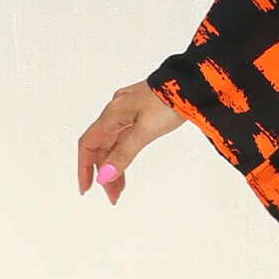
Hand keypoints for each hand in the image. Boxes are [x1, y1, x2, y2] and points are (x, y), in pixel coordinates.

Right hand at [77, 80, 182, 206]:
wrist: (193, 82)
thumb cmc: (170, 100)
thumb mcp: (146, 130)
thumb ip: (124, 153)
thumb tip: (105, 176)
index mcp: (112, 113)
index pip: (88, 144)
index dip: (84, 167)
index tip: (86, 189)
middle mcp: (117, 111)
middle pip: (102, 146)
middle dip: (104, 172)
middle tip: (113, 196)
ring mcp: (129, 110)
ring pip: (114, 143)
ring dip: (115, 165)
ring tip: (120, 188)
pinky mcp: (142, 111)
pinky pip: (125, 137)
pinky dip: (124, 153)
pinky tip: (127, 164)